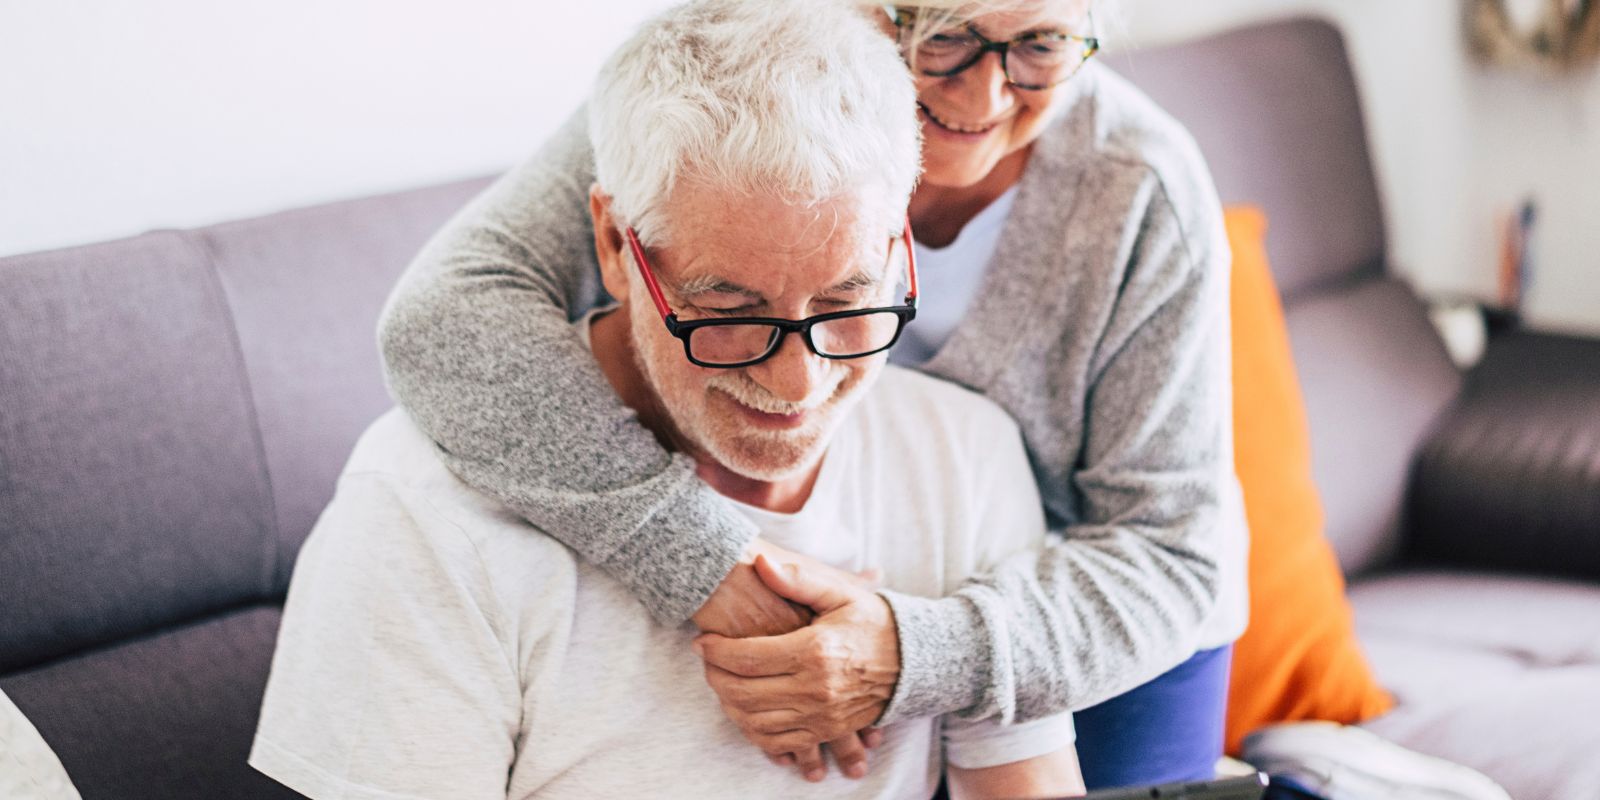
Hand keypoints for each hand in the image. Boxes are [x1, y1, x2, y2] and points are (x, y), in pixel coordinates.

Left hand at [695, 555, 901, 770]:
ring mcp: (822, 715)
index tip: (702, 641)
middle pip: (743, 692)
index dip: (714, 651)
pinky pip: (779, 743)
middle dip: (714, 677)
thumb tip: (759, 562)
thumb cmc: (874, 620)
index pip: (746, 657)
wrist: (917, 660)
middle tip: (707, 661)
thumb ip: (798, 578)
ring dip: (729, 704)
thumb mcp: (840, 592)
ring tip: (722, 682)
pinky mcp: (828, 731)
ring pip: (755, 721)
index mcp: (815, 650)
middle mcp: (816, 688)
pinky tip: (746, 712)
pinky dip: (754, 732)